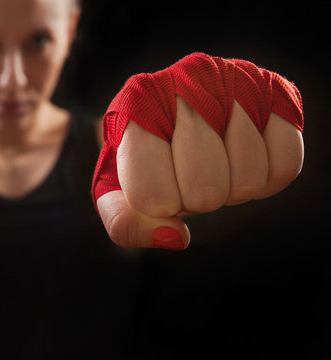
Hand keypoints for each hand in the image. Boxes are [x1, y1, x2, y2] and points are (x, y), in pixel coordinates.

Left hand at [93, 53, 303, 249]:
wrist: (173, 116)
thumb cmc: (144, 161)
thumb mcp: (119, 195)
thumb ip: (127, 226)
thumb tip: (176, 236)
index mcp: (135, 108)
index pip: (153, 197)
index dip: (159, 205)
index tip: (154, 181)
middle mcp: (184, 82)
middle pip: (205, 193)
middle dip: (196, 200)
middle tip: (186, 174)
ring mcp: (233, 80)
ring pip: (248, 181)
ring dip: (231, 188)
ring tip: (214, 162)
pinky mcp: (275, 91)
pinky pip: (286, 166)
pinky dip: (266, 178)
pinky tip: (242, 158)